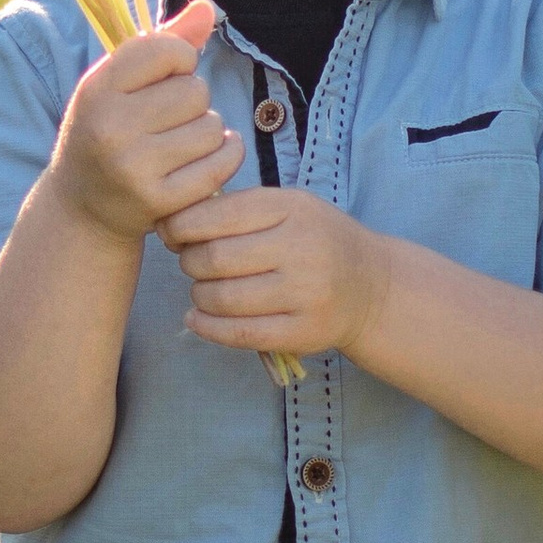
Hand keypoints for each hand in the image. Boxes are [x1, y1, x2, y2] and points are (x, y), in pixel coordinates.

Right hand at [46, 0, 237, 245]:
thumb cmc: (107, 130)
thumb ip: (163, 43)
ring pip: (211, 127)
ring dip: (207, 131)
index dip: (180, 59)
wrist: (83, 207)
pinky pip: (221, 163)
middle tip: (170, 118)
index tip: (166, 76)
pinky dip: (225, 156)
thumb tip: (208, 7)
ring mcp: (133, 167)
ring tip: (181, 142)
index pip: (168, 50)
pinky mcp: (159, 201)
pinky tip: (206, 159)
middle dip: (193, 101)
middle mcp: (110, 127)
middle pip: (195, 91)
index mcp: (97, 89)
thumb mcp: (119, 83)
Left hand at [162, 183, 392, 359]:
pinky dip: (207, 328)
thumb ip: (236, 209)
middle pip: (214, 259)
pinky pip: (239, 334)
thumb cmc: (316, 241)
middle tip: (192, 264)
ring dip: (198, 296)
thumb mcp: (288, 208)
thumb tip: (171, 223)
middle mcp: (301, 248)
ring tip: (204, 291)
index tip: (172, 233)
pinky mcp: (303, 332)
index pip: (217, 214)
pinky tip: (197, 319)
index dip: (181, 226)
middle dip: (189, 262)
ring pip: (222, 299)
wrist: (372, 286)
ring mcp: (305, 294)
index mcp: (292, 208)